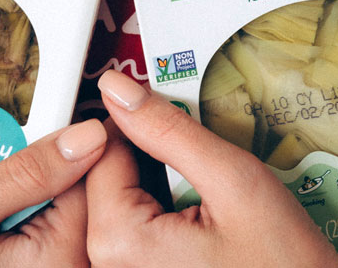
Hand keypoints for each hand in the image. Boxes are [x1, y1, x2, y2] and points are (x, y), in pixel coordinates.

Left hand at [86, 70, 337, 267]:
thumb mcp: (234, 183)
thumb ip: (168, 131)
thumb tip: (117, 87)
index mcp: (118, 240)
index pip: (102, 152)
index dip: (137, 120)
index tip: (171, 112)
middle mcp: (110, 264)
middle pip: (107, 178)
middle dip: (147, 153)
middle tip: (195, 154)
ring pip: (121, 201)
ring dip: (155, 180)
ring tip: (201, 188)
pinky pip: (134, 230)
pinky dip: (160, 208)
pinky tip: (196, 213)